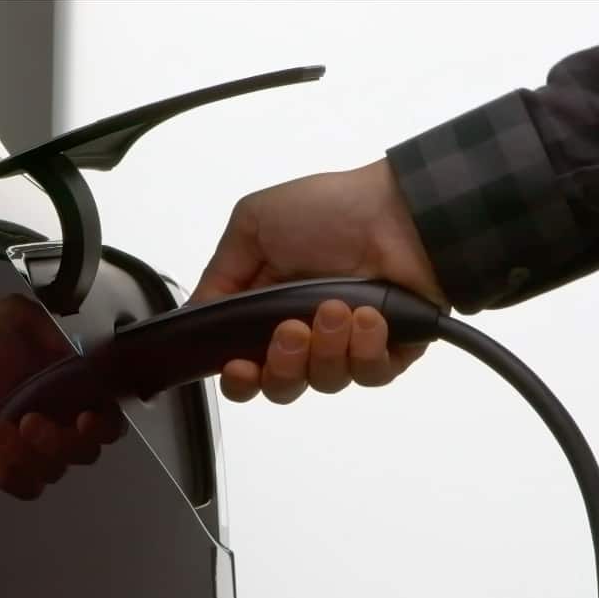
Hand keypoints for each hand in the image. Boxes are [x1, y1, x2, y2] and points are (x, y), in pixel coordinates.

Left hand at [0, 294, 123, 499]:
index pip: (110, 417)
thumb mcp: (18, 318)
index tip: (84, 418)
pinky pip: (28, 488)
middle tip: (29, 421)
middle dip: (60, 440)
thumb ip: (55, 328)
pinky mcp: (15, 472)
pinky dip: (10, 473)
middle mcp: (66, 423)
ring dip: (28, 453)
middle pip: (87, 451)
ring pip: (56, 470)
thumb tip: (85, 350)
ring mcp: (41, 451)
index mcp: (76, 389)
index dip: (104, 424)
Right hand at [192, 158, 447, 403]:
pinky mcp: (390, 351)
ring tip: (338, 307)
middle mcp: (305, 336)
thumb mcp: (253, 225)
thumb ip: (220, 273)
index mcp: (268, 313)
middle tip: (293, 329)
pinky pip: (370, 375)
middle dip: (283, 364)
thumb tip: (197, 314)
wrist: (401, 210)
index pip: (245, 369)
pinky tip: (370, 315)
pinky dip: (367, 348)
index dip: (239, 380)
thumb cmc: (329, 211)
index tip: (240, 366)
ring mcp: (347, 345)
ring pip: (324, 381)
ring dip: (327, 347)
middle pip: (281, 387)